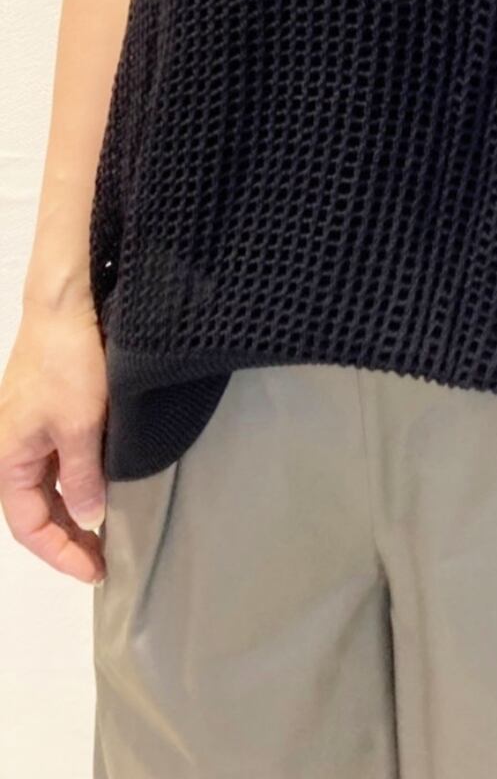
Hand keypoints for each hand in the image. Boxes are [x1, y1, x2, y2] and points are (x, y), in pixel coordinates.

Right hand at [0, 298, 108, 583]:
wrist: (66, 310)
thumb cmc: (68, 365)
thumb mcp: (81, 427)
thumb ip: (83, 477)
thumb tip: (88, 518)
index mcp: (7, 460)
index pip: (28, 527)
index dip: (60, 553)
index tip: (94, 570)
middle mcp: (10, 451)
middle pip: (34, 511)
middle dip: (66, 539)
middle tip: (103, 559)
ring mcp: (26, 432)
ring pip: (45, 489)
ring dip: (71, 512)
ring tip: (104, 532)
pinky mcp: (45, 415)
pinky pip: (54, 463)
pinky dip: (75, 483)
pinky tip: (99, 488)